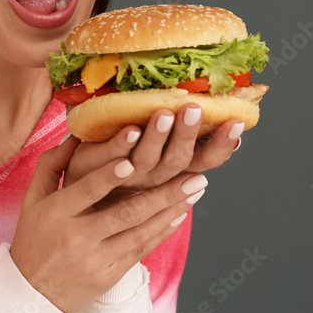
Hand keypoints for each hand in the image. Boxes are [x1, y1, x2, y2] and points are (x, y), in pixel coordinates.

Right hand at [10, 134, 206, 312]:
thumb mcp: (33, 198)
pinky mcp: (109, 274)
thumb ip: (52, 164)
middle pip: (125, 212)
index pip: (88, 189)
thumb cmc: (34, 237)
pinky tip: (180, 213)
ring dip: (172, 208)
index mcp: (55, 212)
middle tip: (192, 174)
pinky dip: (162, 231)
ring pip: (139, 231)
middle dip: (162, 192)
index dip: (111, 173)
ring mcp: (95, 257)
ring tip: (196, 188)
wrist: (32, 293)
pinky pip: (141, 249)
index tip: (134, 155)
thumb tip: (75, 133)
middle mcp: (77, 236)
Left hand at [64, 103, 242, 202]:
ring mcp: (125, 175)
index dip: (221, 145)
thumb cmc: (127, 169)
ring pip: (146, 160)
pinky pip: (110, 156)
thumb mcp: (162, 156)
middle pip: (176, 159)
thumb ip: (189, 142)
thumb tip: (229, 120)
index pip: (204, 161)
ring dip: (156, 137)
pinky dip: (121, 143)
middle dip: (187, 134)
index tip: (236, 123)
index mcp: (173, 173)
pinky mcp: (96, 169)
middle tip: (194, 109)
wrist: (76, 203)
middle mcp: (153, 178)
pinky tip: (130, 128)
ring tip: (164, 114)